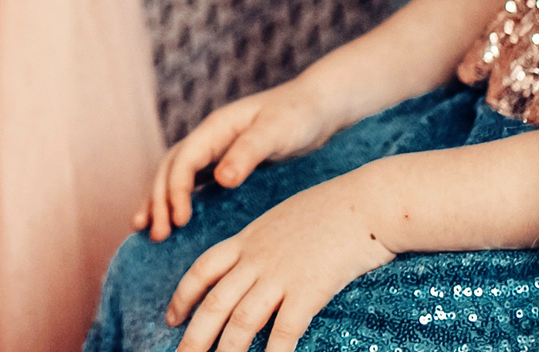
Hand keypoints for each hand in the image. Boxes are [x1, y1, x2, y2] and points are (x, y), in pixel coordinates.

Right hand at [137, 79, 339, 240]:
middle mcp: (209, 138)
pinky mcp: (224, 163)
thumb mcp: (277, 131)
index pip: (184, 160)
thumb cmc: (298, 115)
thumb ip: (249, 153)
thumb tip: (222, 179)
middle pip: (171, 168)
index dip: (176, 190)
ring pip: (175, 175)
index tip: (180, 220)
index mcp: (216, 127)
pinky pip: (191, 182)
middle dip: (159, 200)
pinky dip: (177, 200)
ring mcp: (214, 150)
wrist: (316, 107)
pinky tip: (174, 220)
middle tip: (157, 235)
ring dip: (160, 201)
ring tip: (149, 231)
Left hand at [166, 173, 395, 351]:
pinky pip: (284, 330)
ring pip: (241, 321)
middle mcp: (257, 258)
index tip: (172, 318)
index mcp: (249, 239)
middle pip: (214, 303)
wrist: (366, 202)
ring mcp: (281, 275)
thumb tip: (256, 261)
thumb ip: (266, 241)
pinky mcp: (309, 290)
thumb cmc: (333, 209)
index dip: (183, 296)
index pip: (203, 270)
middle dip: (194, 337)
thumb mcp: (285, 218)